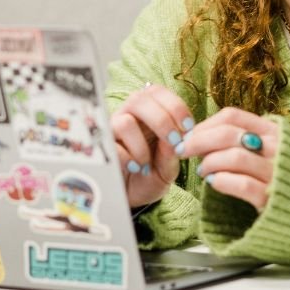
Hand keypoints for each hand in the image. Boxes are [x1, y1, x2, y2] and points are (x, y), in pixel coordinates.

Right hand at [111, 83, 195, 207]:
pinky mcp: (101, 147)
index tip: (188, 127)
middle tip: (174, 141)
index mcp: (147, 113)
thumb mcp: (168, 168)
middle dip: (162, 120)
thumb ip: (170, 154)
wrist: (131, 197)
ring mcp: (112, 130)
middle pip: (138, 99)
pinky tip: (134, 168)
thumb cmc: (151, 176)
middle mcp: (128, 116)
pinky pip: (111, 145)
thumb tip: (173, 140)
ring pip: (124, 122)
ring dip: (142, 145)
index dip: (174, 105)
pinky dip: (128, 158)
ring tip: (147, 164)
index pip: (156, 92)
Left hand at [176, 107, 278, 211]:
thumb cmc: (277, 177)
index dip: (204, 124)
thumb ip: (240, 140)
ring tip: (203, 172)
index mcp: (273, 131)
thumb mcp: (265, 151)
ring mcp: (276, 173)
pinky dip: (222, 181)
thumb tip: (199, 136)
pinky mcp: (271, 198)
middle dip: (198, 141)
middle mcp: (277, 148)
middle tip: (183, 152)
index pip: (232, 116)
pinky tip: (214, 183)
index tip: (189, 136)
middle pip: (227, 134)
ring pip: (234, 157)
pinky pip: (241, 184)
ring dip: (210, 163)